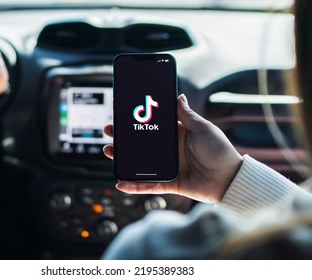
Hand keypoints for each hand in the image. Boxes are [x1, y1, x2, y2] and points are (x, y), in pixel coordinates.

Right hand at [103, 94, 242, 202]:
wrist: (230, 179)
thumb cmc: (221, 151)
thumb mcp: (204, 128)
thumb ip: (188, 115)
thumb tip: (178, 96)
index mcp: (177, 135)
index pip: (152, 126)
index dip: (137, 122)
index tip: (123, 115)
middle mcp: (170, 150)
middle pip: (141, 144)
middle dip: (123, 138)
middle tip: (109, 132)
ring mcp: (168, 167)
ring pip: (140, 163)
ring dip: (123, 159)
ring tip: (108, 151)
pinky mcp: (170, 183)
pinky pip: (149, 185)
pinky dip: (135, 186)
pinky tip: (120, 183)